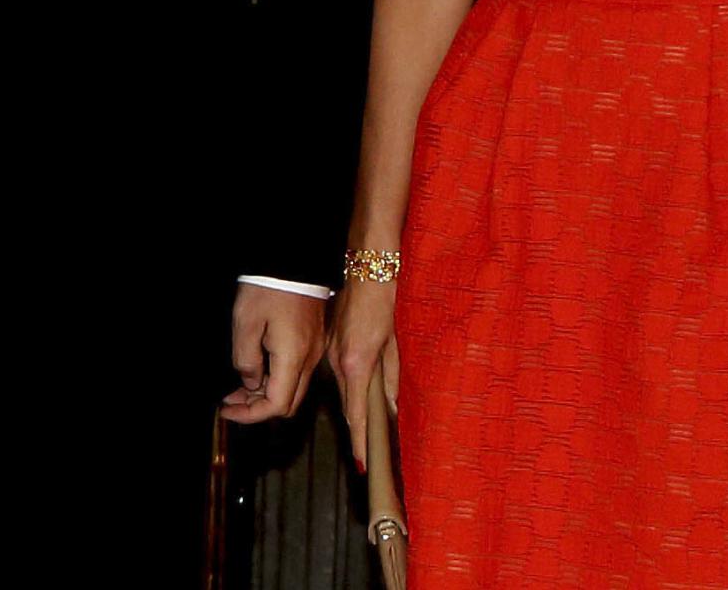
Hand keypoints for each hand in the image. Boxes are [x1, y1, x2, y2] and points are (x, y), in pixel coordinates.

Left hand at [221, 286, 324, 423]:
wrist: (294, 260)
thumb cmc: (268, 287)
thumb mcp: (245, 323)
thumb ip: (246, 359)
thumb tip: (250, 382)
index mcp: (293, 358)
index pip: (276, 404)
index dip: (250, 414)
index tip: (226, 410)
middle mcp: (310, 359)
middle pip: (288, 403)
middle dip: (258, 408)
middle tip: (230, 400)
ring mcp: (314, 351)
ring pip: (293, 389)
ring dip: (266, 394)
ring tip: (238, 387)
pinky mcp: (314, 341)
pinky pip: (297, 372)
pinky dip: (276, 379)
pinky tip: (257, 369)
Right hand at [325, 277, 399, 471]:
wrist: (367, 262)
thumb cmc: (387, 296)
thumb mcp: (396, 339)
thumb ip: (393, 376)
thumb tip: (394, 406)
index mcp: (356, 362)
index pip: (357, 414)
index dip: (361, 442)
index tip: (364, 466)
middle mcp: (338, 360)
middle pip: (348, 406)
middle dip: (358, 434)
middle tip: (369, 460)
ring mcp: (331, 350)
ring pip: (343, 390)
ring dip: (354, 412)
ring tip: (367, 438)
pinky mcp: (331, 341)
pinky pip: (339, 374)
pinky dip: (349, 391)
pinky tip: (360, 399)